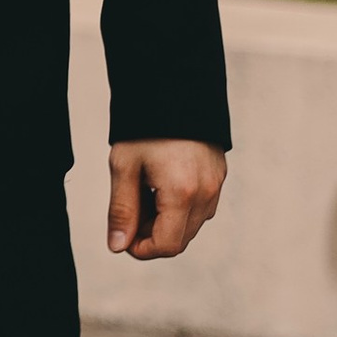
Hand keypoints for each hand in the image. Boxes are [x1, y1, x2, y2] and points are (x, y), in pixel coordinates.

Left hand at [107, 138, 225, 260]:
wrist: (174, 87)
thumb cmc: (145, 126)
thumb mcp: (124, 166)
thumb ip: (122, 210)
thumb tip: (117, 246)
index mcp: (182, 193)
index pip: (167, 246)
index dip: (141, 249)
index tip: (123, 235)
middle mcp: (206, 193)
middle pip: (180, 238)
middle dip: (152, 235)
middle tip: (129, 208)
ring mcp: (216, 184)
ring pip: (191, 224)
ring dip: (166, 221)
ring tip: (143, 191)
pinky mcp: (219, 174)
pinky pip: (201, 206)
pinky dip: (179, 207)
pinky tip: (159, 184)